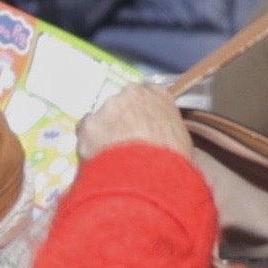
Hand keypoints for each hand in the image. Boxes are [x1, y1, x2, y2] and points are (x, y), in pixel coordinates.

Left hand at [80, 80, 195, 162]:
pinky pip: (85, 133)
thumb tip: (159, 141)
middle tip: (126, 146)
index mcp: (159, 95)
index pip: (148, 96)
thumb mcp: (182, 141)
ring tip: (112, 158)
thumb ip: (167, 131)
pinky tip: (98, 160)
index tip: (142, 128)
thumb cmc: (173, 159)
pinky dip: (89, 145)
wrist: (149, 173)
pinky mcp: (87, 123)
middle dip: (122, 122)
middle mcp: (131, 93)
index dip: (142, 114)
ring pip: (102, 118)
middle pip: (122, 105)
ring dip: (105, 133)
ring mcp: (107, 106)